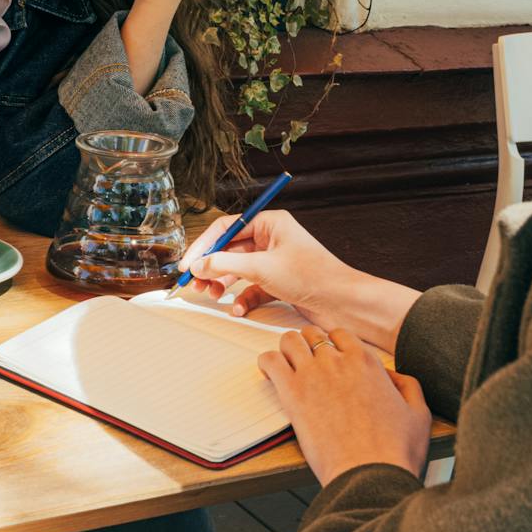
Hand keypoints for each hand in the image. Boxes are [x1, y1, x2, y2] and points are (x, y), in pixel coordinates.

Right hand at [179, 209, 356, 324]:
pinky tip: (238, 308)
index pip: (226, 227)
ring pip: (239, 269)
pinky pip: (252, 287)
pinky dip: (242, 297)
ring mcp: (275, 261)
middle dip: (211, 267)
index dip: (204, 245)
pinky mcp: (279, 282)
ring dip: (224, 283)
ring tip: (213, 295)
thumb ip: (225, 263)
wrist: (343, 303)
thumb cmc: (312, 276)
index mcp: (270, 223)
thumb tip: (199, 264)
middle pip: (230, 249)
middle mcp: (272, 239)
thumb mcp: (261, 267)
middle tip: (196, 284)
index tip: (188, 264)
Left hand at [260, 326, 430, 484]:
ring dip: (288, 350)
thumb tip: (391, 376)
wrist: (370, 475)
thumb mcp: (419, 414)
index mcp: (367, 362)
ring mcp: (313, 374)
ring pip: (290, 341)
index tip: (329, 359)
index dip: (334, 346)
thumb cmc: (395, 451)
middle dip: (309, 345)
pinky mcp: (292, 393)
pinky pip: (270, 361)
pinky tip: (271, 375)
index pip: (341, 335)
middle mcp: (338, 361)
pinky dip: (268, 363)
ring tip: (289, 367)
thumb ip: (407, 386)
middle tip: (307, 364)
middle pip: (313, 335)